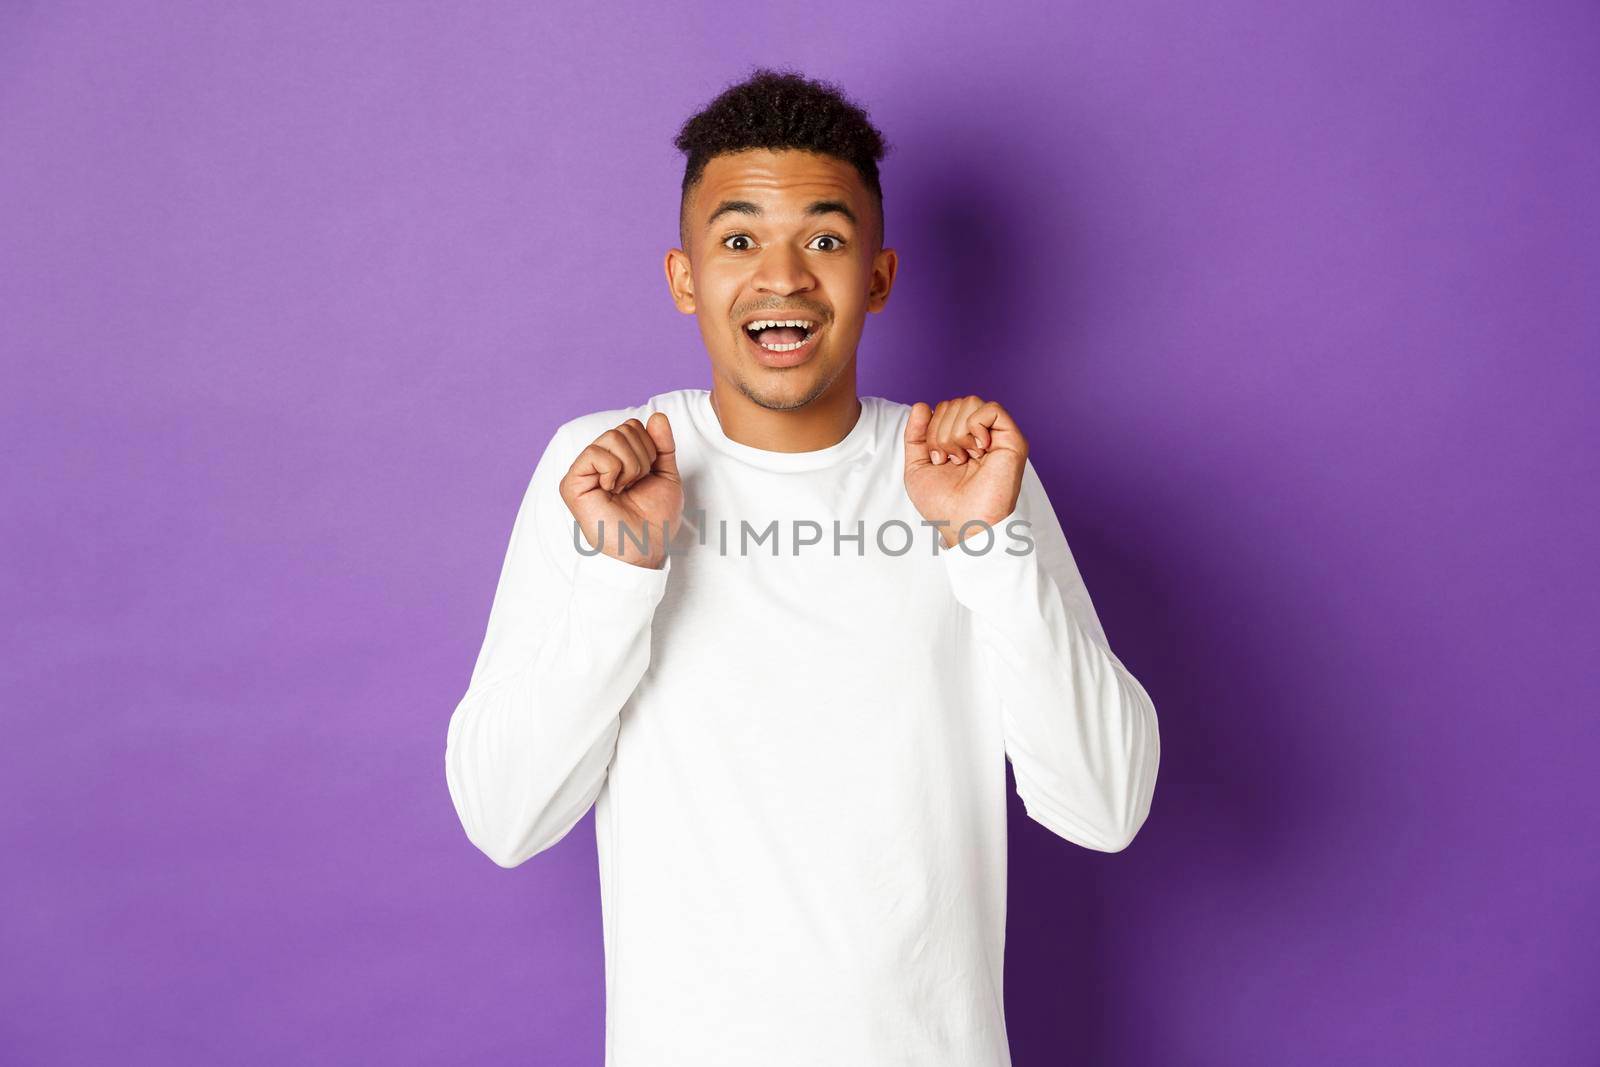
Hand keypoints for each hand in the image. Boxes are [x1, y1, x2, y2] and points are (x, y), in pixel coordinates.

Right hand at [559, 413, 683, 567]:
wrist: (645, 549)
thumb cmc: (655, 520)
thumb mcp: (667, 476)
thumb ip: (663, 445)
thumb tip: (657, 416)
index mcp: (618, 459)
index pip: (633, 426)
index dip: (650, 447)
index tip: (647, 476)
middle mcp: (598, 462)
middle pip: (624, 428)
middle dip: (642, 457)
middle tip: (635, 485)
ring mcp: (584, 471)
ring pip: (612, 437)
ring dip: (630, 466)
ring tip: (624, 489)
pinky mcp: (572, 483)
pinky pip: (596, 454)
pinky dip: (613, 472)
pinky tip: (611, 491)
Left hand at [903, 396, 1027, 548]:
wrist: (962, 524)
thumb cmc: (942, 504)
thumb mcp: (917, 466)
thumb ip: (915, 435)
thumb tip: (922, 405)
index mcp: (960, 440)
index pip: (943, 409)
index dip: (931, 428)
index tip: (937, 459)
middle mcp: (980, 436)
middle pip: (954, 403)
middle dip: (941, 432)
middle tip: (950, 461)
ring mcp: (996, 437)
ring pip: (969, 402)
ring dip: (956, 432)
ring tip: (963, 458)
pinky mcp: (1012, 440)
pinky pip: (991, 409)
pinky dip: (975, 425)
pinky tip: (977, 449)